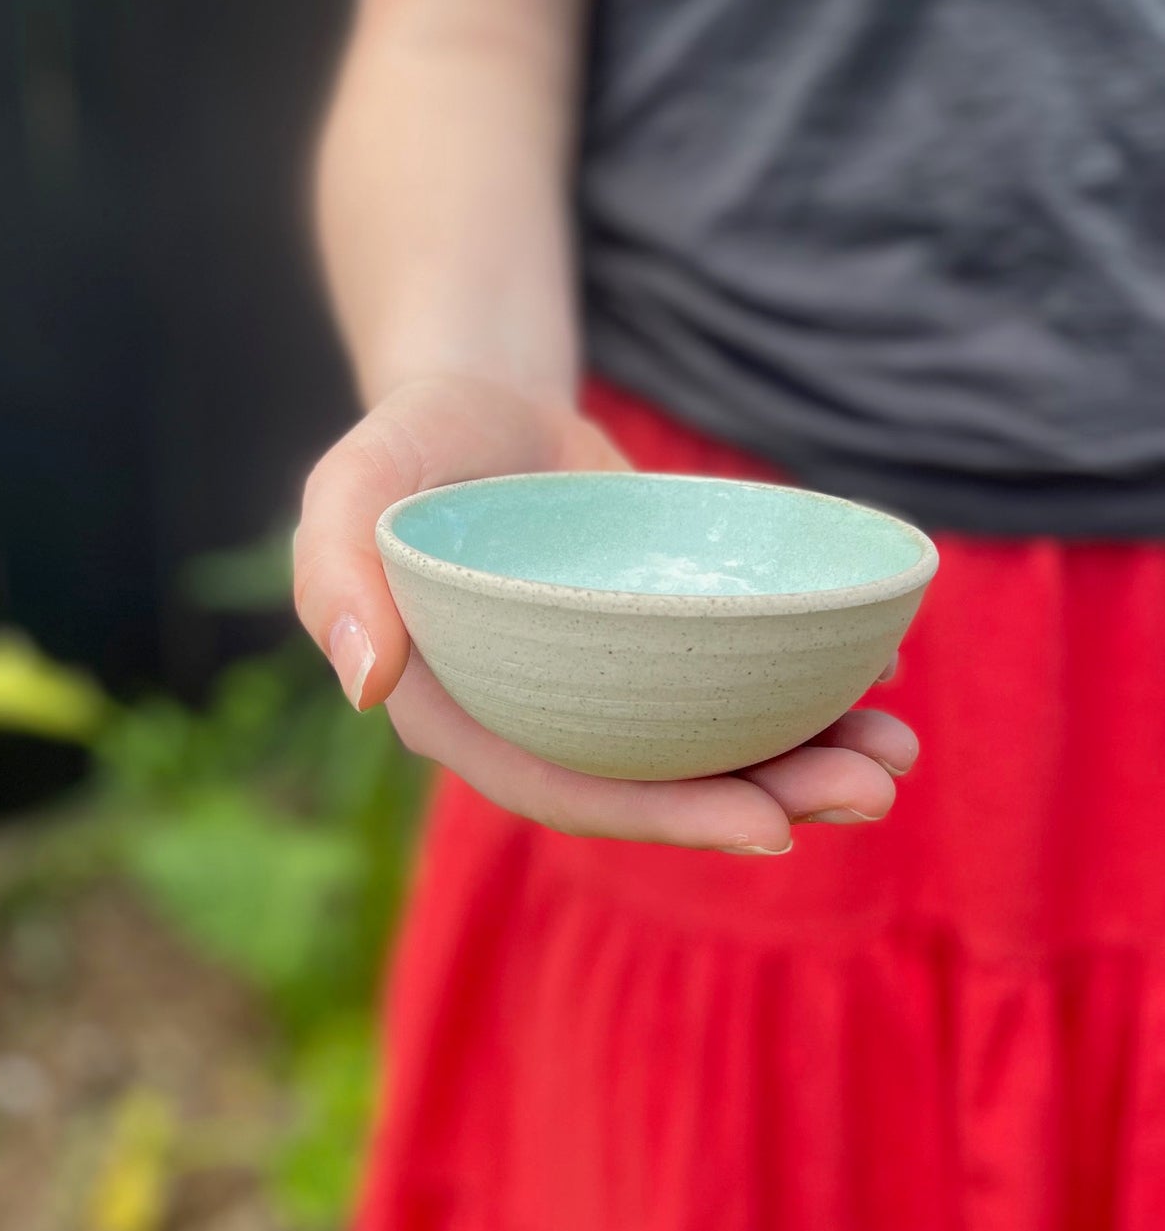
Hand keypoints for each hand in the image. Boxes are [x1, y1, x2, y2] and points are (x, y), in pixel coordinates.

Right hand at [294, 375, 914, 854]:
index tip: (766, 827)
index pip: (563, 787)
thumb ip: (334, 567)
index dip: (660, 818)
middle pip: (658, 785)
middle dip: (768, 800)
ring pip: (708, 747)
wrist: (483, 403)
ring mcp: (606, 688)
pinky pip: (731, 684)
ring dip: (806, 761)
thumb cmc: (411, 442)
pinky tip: (880, 681)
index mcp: (462, 713)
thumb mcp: (353, 480)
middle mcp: (541, 720)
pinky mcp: (658, 645)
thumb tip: (364, 680)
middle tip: (872, 788)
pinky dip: (806, 690)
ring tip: (897, 751)